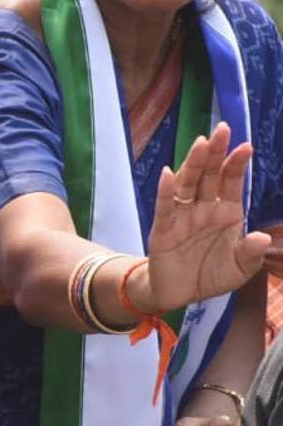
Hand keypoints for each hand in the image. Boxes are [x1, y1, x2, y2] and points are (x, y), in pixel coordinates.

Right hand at [138, 123, 269, 312]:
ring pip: (187, 184)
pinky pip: (164, 207)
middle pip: (208, 175)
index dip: (236, 164)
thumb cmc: (211, 275)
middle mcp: (203, 208)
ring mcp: (182, 216)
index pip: (231, 181)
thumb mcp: (240, 268)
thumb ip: (251, 253)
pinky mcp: (163, 229)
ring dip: (193, 164)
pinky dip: (165, 191)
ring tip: (200, 144)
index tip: (245, 146)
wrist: (180, 294)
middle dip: (214, 152)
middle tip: (221, 130)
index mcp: (226, 212)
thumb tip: (263, 237)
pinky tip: (169, 175)